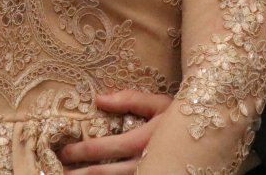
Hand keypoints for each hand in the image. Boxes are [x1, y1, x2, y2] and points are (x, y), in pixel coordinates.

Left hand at [57, 90, 171, 172]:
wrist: (210, 131)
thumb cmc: (181, 115)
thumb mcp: (158, 104)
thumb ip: (128, 100)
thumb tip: (98, 99)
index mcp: (142, 141)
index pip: (102, 148)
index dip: (79, 151)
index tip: (62, 151)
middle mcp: (144, 162)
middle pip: (102, 173)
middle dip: (77, 174)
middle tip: (55, 171)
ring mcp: (149, 172)